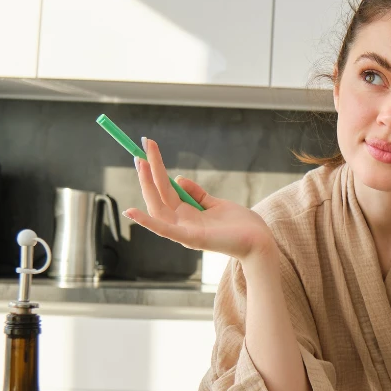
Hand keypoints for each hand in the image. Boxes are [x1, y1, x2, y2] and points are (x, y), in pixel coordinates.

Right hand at [123, 138, 274, 260]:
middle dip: (148, 173)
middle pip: (158, 195)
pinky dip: (147, 222)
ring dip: (146, 185)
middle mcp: (181, 222)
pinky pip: (165, 230)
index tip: (146, 150)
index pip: (165, 189)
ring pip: (158, 207)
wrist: (259, 241)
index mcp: (186, 214)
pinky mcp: (191, 239)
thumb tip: (178, 178)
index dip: (155, 170)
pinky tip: (131, 212)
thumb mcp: (216, 203)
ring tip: (140, 163)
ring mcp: (184, 231)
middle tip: (138, 150)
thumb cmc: (240, 225)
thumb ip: (197, 193)